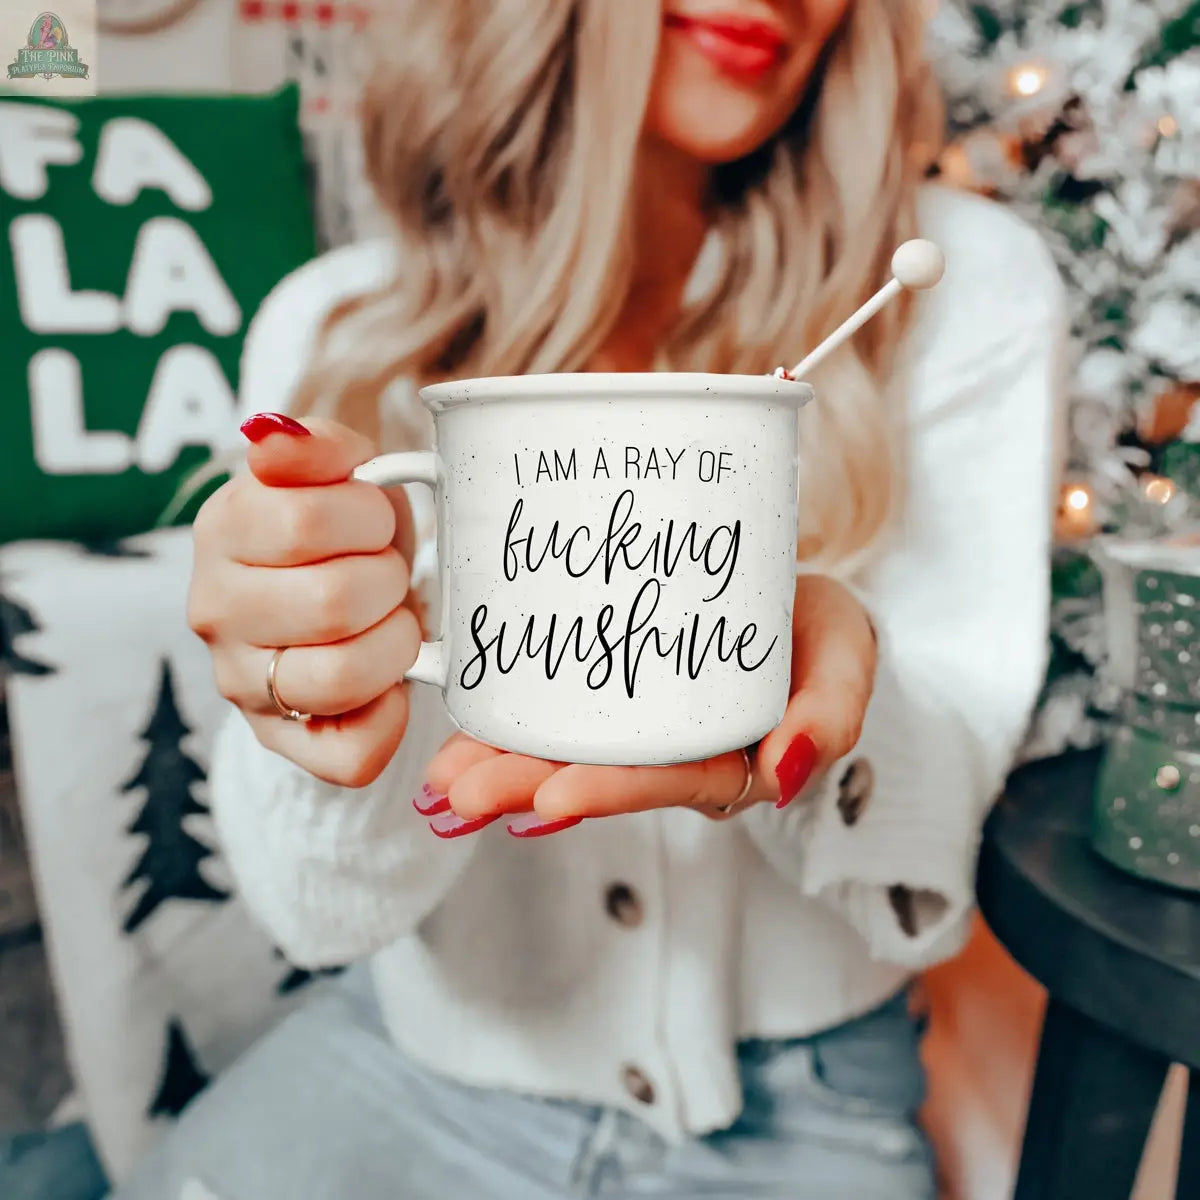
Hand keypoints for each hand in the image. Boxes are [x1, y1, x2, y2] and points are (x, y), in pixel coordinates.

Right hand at [188, 413, 422, 786]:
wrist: (335, 592)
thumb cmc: (346, 530)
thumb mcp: (339, 470)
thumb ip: (315, 446)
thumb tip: (272, 436)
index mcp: (223, 529)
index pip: (305, 523)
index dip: (369, 518)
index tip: (375, 522)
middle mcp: (215, 611)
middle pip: (331, 602)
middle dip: (388, 581)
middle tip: (388, 574)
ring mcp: (241, 683)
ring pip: (340, 678)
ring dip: (397, 644)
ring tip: (393, 621)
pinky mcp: (281, 741)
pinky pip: (351, 754)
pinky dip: (391, 717)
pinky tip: (391, 684)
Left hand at [420, 574, 876, 836]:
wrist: (792, 594)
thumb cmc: (821, 631)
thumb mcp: (847, 659)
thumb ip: (832, 714)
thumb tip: (788, 770)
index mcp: (731, 759)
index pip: (670, 779)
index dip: (612, 791)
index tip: (551, 798)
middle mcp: (675, 753)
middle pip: (599, 776)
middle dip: (525, 789)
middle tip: (458, 797)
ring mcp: (639, 727)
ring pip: (565, 751)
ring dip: (498, 768)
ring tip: (438, 783)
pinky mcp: (611, 693)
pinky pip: (554, 714)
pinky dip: (504, 727)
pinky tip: (455, 740)